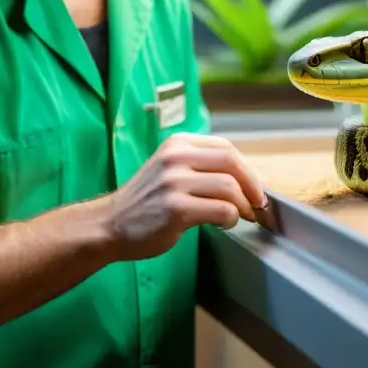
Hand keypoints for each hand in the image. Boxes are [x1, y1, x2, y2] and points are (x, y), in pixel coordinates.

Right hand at [102, 132, 267, 261]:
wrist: (110, 224)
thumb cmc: (145, 201)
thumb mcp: (168, 168)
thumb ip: (199, 165)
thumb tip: (244, 178)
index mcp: (177, 144)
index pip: (226, 148)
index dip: (247, 169)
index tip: (254, 187)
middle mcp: (175, 158)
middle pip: (232, 162)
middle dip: (252, 185)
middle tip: (257, 203)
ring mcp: (174, 183)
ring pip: (229, 187)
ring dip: (243, 205)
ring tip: (240, 216)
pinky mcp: (176, 209)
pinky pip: (222, 210)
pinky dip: (231, 219)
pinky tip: (224, 224)